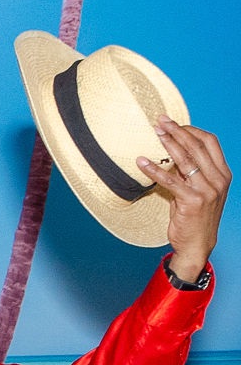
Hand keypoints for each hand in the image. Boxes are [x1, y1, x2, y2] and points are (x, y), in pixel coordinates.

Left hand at [144, 118, 228, 281]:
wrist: (198, 244)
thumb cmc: (195, 216)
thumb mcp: (198, 190)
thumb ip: (189, 173)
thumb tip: (171, 153)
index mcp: (223, 173)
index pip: (210, 142)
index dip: (191, 130)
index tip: (174, 122)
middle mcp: (218, 179)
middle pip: (197, 147)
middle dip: (177, 131)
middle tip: (160, 120)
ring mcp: (207, 190)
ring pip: (186, 160)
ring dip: (168, 143)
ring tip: (154, 132)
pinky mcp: (192, 201)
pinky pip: (170, 181)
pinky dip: (154, 169)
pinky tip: (141, 161)